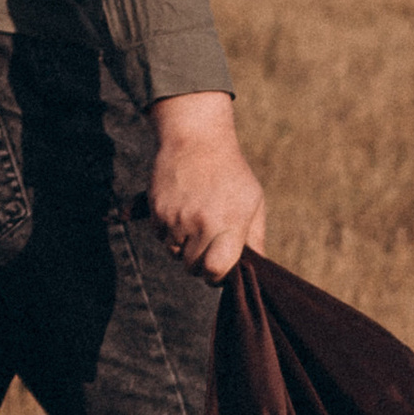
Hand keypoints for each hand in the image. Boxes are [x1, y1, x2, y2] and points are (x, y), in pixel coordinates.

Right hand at [145, 91, 266, 280]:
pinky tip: (180, 210)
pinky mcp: (157, 210)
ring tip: (193, 220)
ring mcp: (177, 217)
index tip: (217, 269)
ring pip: (173, 252)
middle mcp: (202, 222)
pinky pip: (159, 236)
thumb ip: (255, 238)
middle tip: (205, 243)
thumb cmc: (231, 173)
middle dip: (198, 261)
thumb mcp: (253, 201)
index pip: (216, 270)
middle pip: (192, 266)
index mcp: (230, 223)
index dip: (216, 276)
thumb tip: (256, 268)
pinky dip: (167, 230)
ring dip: (181, 245)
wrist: (196, 138)